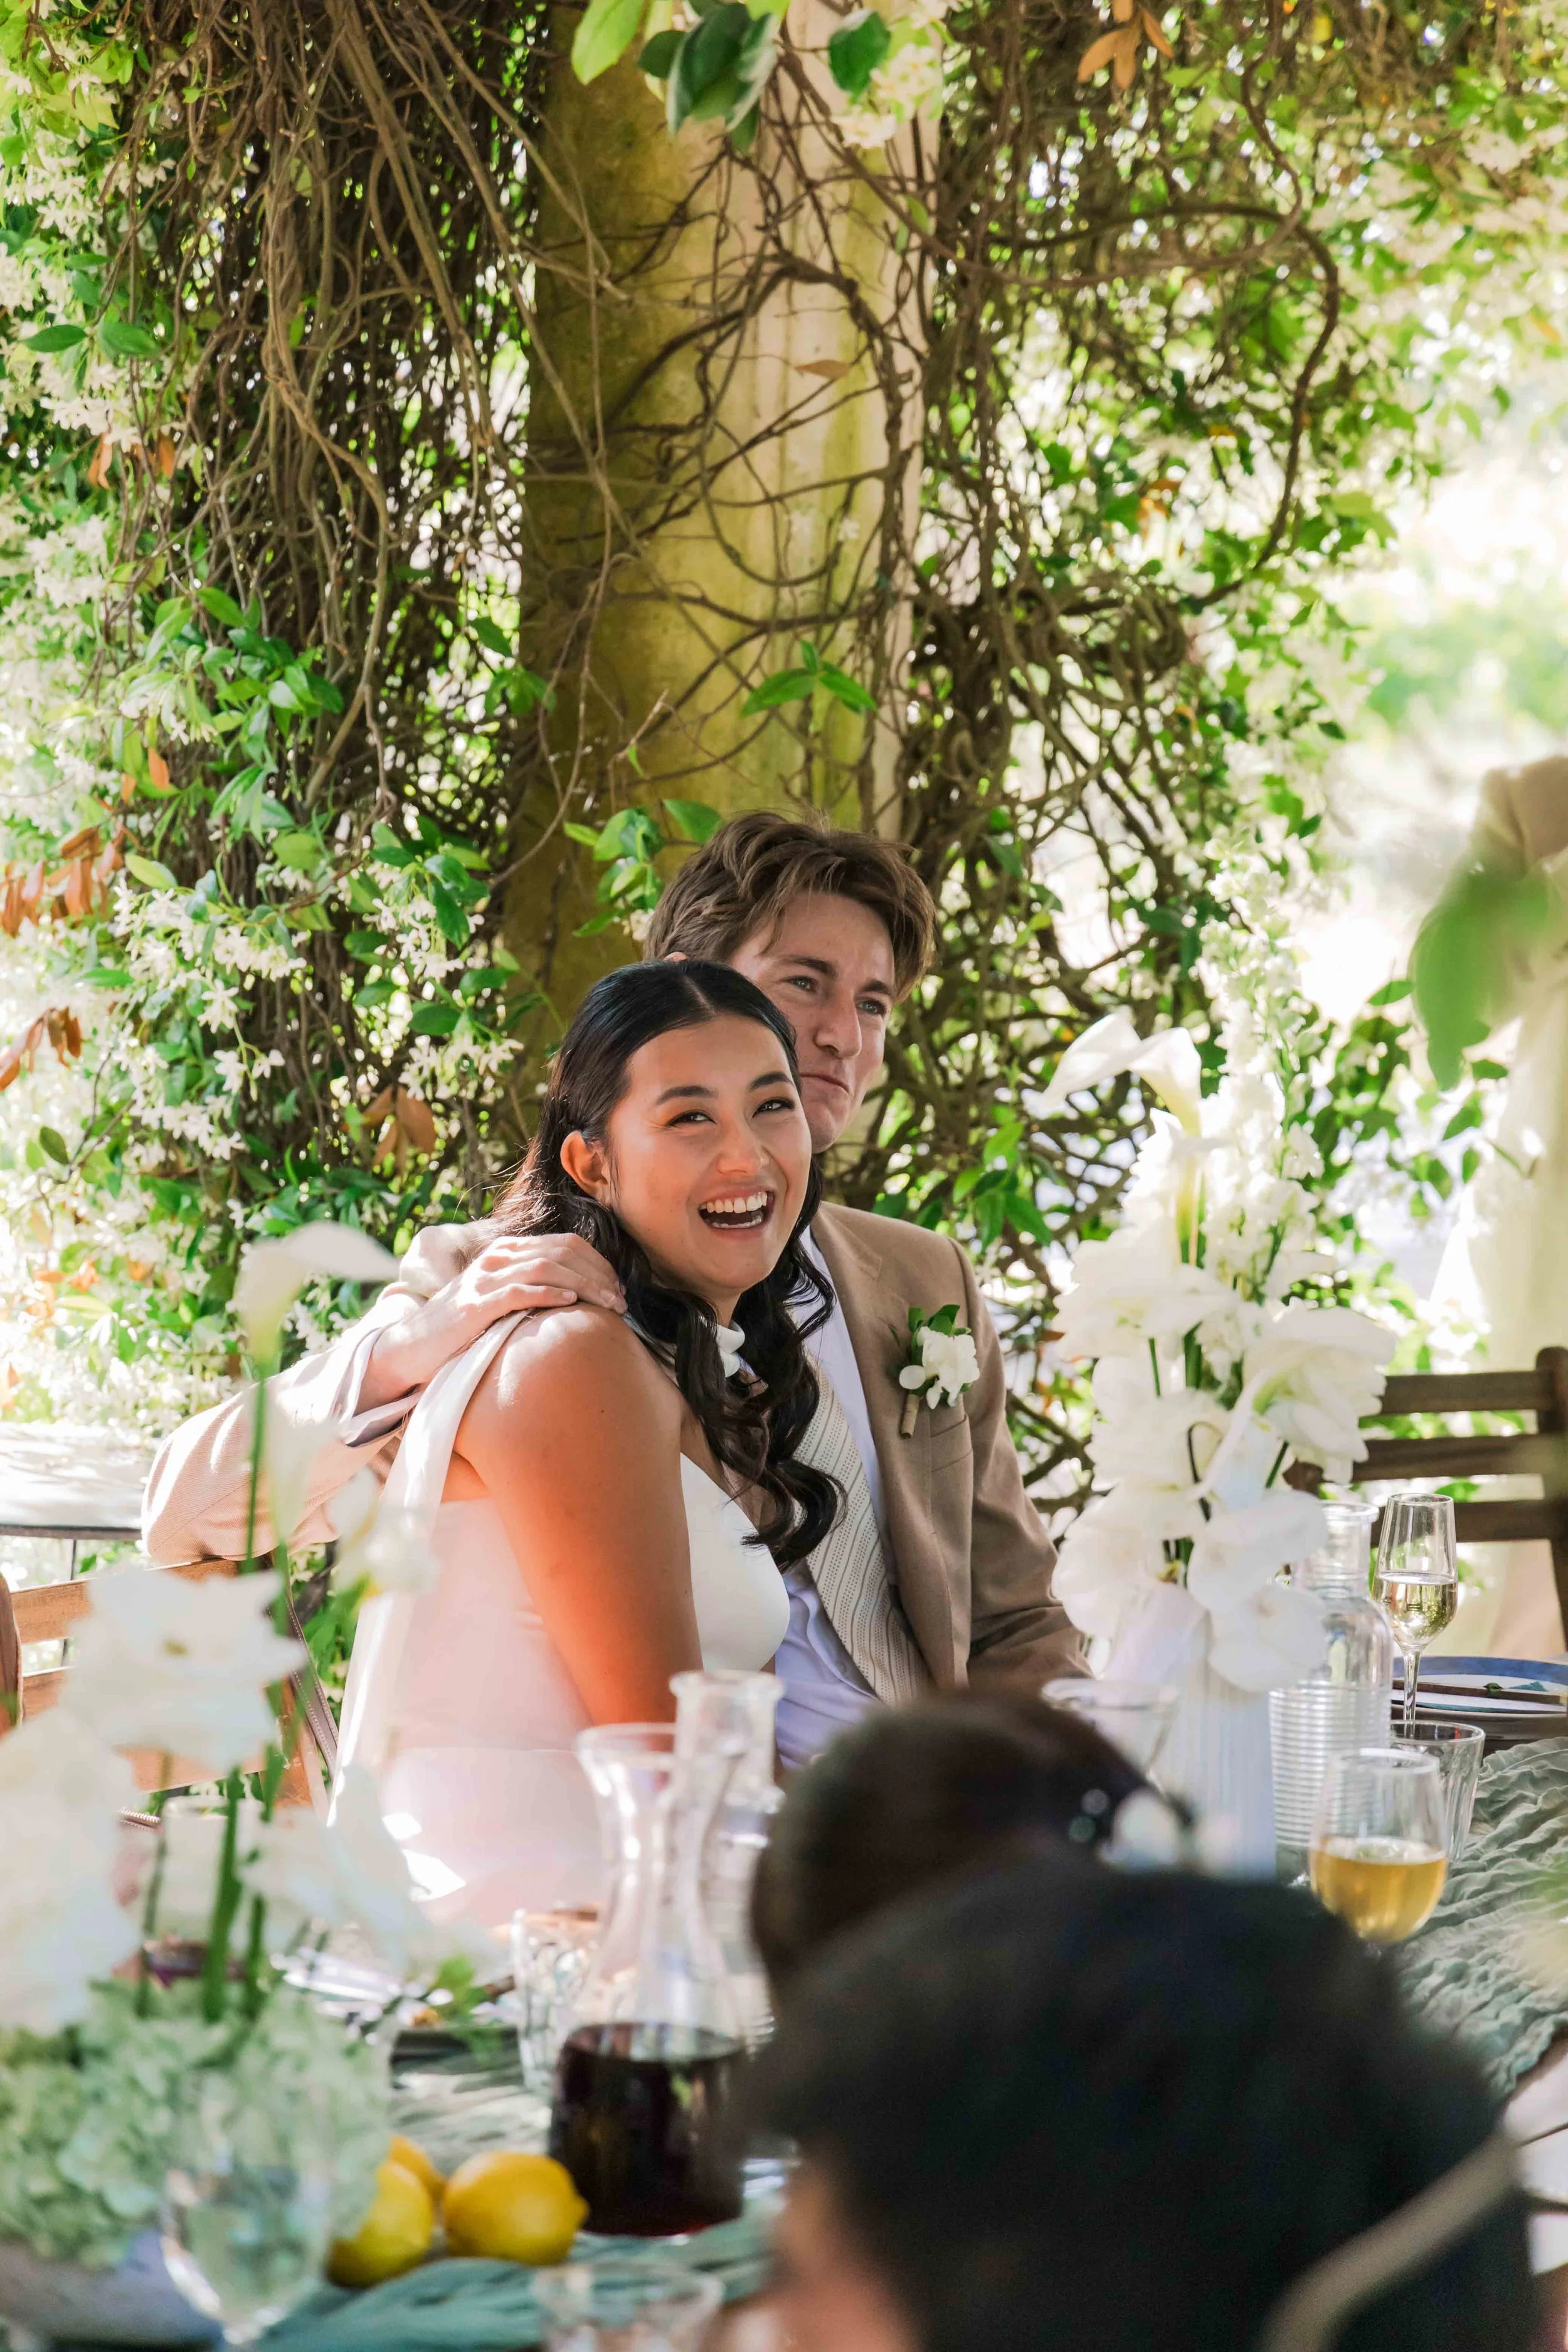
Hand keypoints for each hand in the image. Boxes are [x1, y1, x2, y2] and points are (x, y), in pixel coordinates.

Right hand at [361, 1235, 625, 1406]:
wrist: (412, 1347)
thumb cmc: (462, 1328)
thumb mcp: (500, 1299)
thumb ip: (530, 1288)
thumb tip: (579, 1296)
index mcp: (506, 1252)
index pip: (565, 1244)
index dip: (599, 1263)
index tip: (619, 1288)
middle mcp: (496, 1258)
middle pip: (562, 1252)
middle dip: (600, 1275)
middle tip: (622, 1301)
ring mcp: (484, 1280)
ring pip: (547, 1268)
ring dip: (585, 1285)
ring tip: (608, 1305)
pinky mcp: (475, 1306)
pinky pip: (519, 1292)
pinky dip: (549, 1293)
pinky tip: (572, 1302)